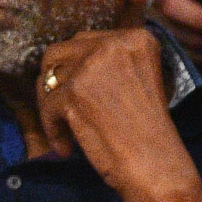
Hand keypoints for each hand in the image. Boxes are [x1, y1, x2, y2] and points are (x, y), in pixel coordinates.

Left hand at [32, 26, 201, 198]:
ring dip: (50, 105)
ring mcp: (91, 67)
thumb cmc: (149, 131)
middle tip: (57, 105)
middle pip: (60, 52)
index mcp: (135, 38)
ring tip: (62, 128)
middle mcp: (113, 45)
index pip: (86, 41)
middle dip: (54, 79)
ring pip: (48, 79)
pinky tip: (66, 147)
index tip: (77, 90)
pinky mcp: (73, 93)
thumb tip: (68, 64)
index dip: (75, 66)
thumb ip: (111, 64)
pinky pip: (47, 106)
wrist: (154, 163)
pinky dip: (52, 129)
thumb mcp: (140, 79)